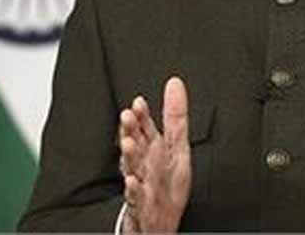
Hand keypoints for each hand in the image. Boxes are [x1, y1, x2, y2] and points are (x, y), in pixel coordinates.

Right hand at [118, 77, 190, 232]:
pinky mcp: (141, 209)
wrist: (161, 224)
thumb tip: (175, 84)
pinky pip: (136, 200)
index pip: (145, 130)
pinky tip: (133, 182)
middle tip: (127, 116)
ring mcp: (141, 187)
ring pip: (134, 170)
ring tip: (128, 143)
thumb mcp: (177, 147)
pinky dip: (134, 191)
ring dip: (130, 157)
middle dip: (131, 132)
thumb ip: (176, 116)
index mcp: (153, 151)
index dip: (142, 116)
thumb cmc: (166, 186)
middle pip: (137, 146)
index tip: (138, 102)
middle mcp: (144, 167)